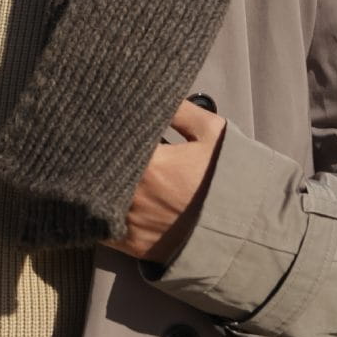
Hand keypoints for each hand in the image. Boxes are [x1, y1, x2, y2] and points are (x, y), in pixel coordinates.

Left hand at [105, 99, 225, 264]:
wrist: (247, 233)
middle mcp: (132, 195)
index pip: (108, 141)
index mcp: (148, 164)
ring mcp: (131, 224)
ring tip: (92, 170)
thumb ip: (178, 109)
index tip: (97, 120)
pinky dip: (97, 215)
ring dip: (93, 184)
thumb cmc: (229, 178)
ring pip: (95, 199)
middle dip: (95, 157)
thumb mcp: (212, 132)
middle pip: (97, 170)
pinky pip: (101, 229)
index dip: (101, 130)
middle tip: (89, 143)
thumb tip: (150, 90)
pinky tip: (98, 201)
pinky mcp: (133, 247)